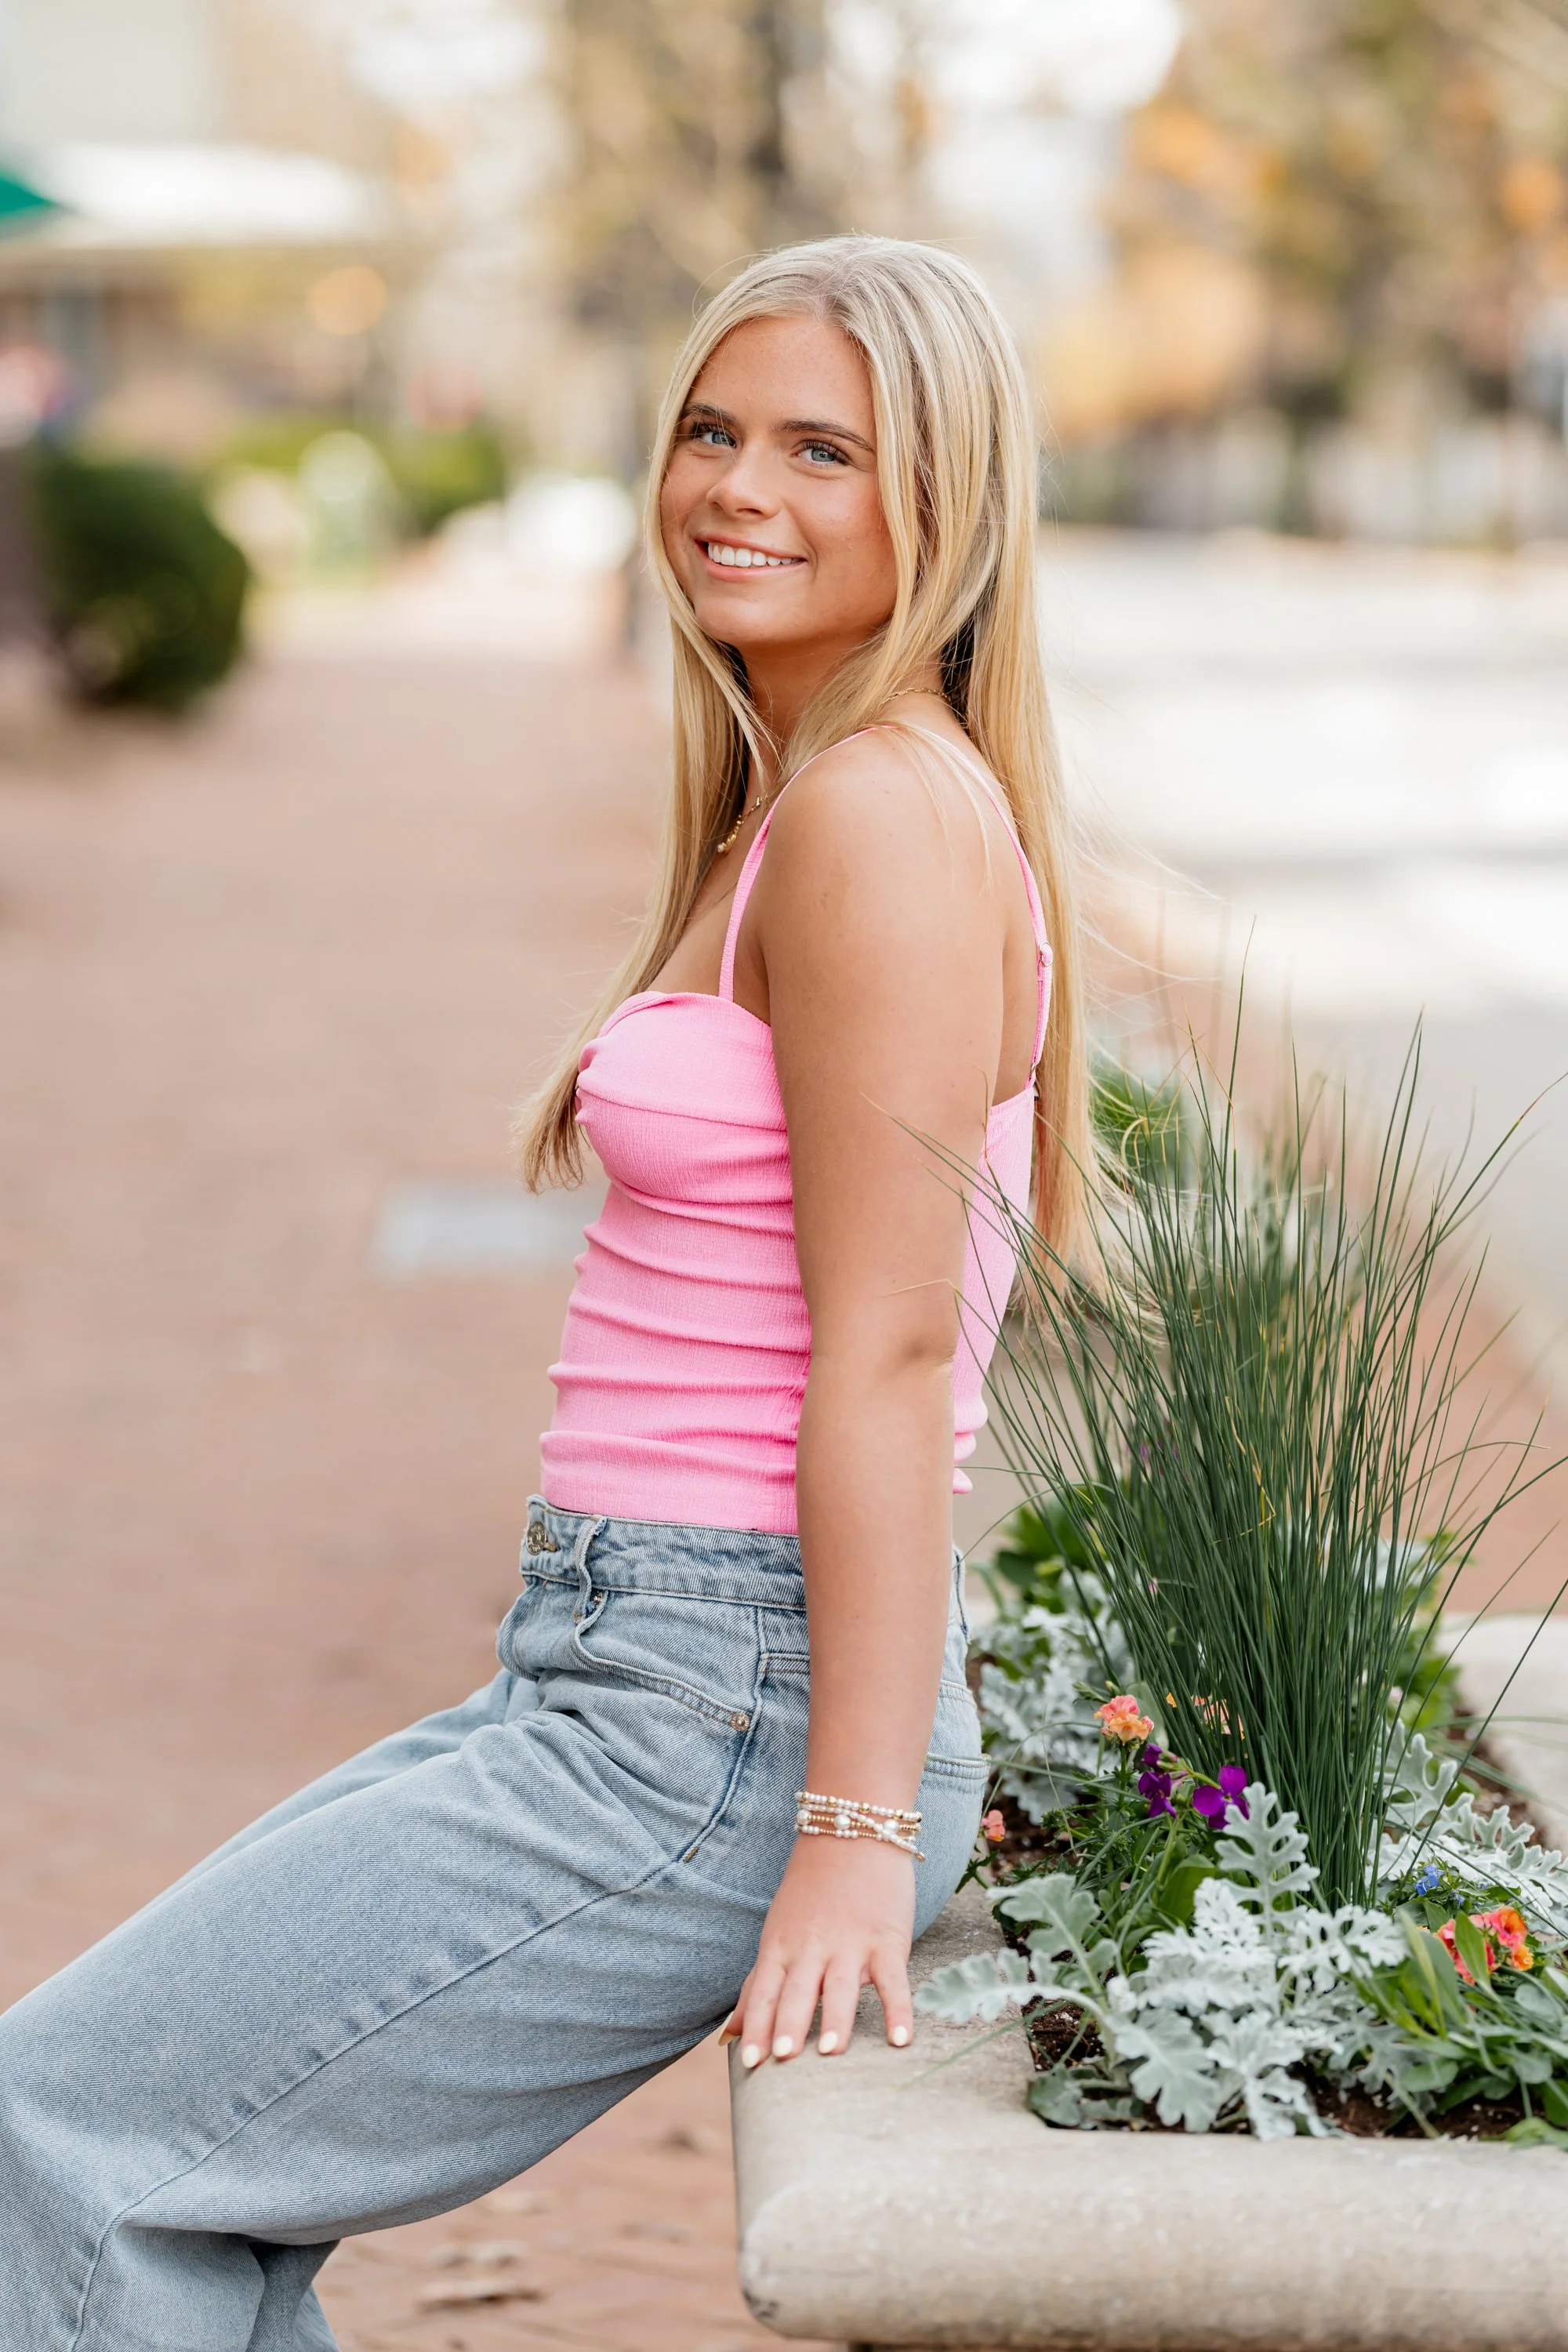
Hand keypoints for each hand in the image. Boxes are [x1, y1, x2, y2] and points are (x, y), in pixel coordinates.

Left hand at [720, 1834, 914, 2065]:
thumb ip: (756, 1986)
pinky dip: (898, 2009)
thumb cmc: (811, 1891)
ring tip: (830, 2051)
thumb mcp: (776, 1935)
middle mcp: (811, 1948)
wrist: (852, 1831)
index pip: (763, 1992)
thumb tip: (728, 2035)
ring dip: (834, 2017)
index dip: (755, 2026)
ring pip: (840, 1984)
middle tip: (781, 2058)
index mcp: (781, 1948)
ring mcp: (850, 1944)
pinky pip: (893, 1980)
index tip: (747, 2063)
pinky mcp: (886, 1940)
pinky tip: (901, 2039)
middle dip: (787, 2023)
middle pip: (796, 1990)